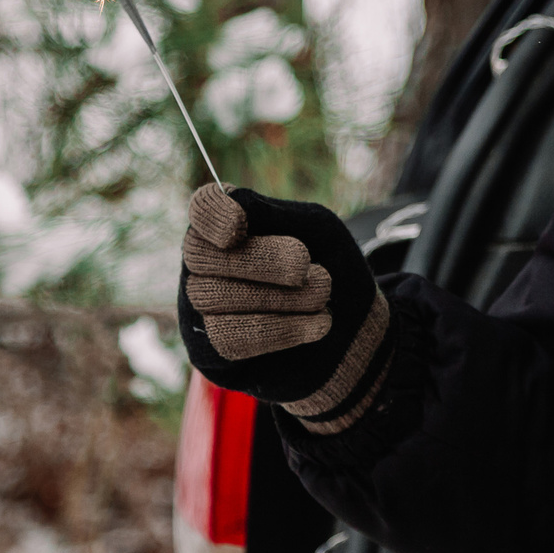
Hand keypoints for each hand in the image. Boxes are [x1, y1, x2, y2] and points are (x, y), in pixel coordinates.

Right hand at [176, 184, 390, 428]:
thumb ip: (274, 214)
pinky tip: (318, 324)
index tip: (237, 227)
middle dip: (262, 261)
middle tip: (305, 267)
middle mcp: (202, 263)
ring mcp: (199, 308)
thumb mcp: (317, 229)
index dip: (212, 214)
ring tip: (322, 296)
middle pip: (201, 253)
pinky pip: (229, 338)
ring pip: (215, 297)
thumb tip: (229, 201)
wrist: (354, 330)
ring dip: (283, 298)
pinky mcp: (210, 351)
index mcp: (228, 223)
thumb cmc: (330, 267)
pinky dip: (283, 329)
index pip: (203, 207)